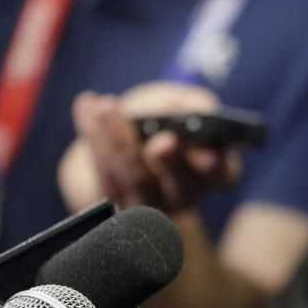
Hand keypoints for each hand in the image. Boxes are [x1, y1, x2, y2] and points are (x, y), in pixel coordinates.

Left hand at [58, 81, 241, 212]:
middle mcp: (183, 193)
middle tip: (162, 142)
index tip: (208, 156)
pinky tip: (87, 106)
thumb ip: (191, 105)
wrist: (121, 132)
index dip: (215, 168)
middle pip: (178, 184)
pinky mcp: (112, 201)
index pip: (221, 175)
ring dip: (119, 140)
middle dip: (169, 161)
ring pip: (135, 178)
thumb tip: (178, 110)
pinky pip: (103, 173)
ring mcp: (147, 203)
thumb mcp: (184, 103)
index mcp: (211, 171)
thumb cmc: (163, 117)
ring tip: (106, 108)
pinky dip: (93, 136)